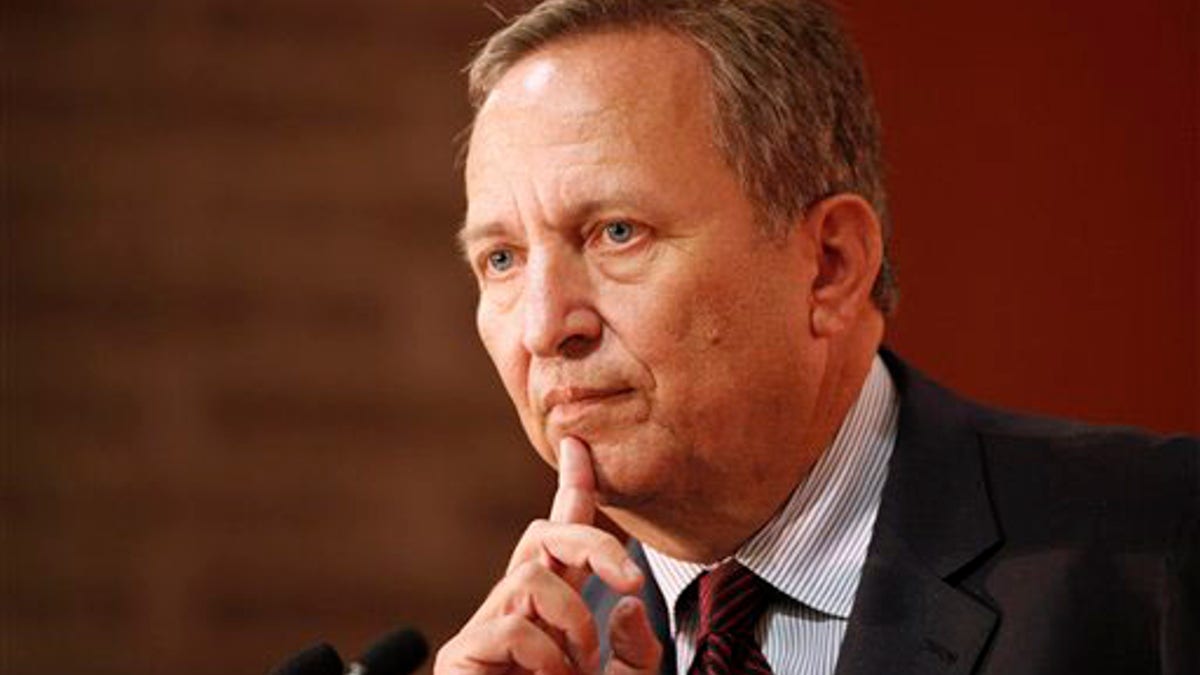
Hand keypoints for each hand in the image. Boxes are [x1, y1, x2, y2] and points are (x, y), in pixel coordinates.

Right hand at [435, 437, 662, 674]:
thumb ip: (636, 653)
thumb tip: (628, 604)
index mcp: (552, 614)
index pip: (559, 537)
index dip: (570, 488)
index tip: (578, 445)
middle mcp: (515, 611)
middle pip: (544, 535)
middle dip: (593, 542)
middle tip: (632, 579)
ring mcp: (484, 630)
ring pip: (531, 578)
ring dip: (573, 622)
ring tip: (576, 670)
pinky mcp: (460, 655)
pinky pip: (512, 627)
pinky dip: (544, 658)